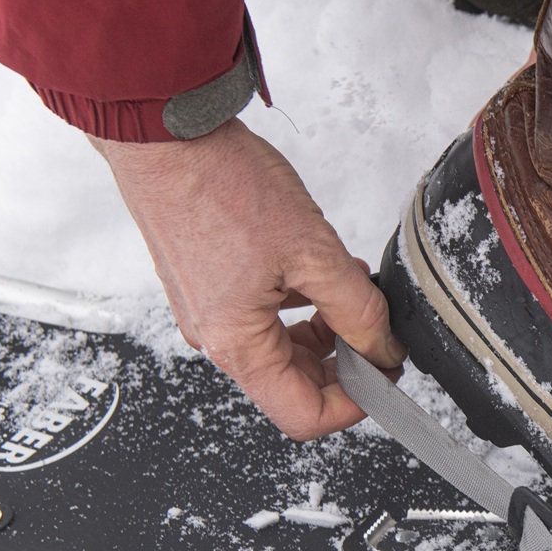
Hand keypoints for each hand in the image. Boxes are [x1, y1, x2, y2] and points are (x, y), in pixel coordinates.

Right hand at [90, 118, 406, 439]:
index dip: (355, 405)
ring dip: (326, 332)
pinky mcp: (208, 286)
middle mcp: (216, 337)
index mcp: (237, 344)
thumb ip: (359, 310)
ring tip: (354, 294)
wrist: (166, 134)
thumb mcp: (314, 252)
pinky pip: (263, 318)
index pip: (303, 416)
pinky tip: (323, 276)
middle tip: (380, 332)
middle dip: (345, 364)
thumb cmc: (220, 183)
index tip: (386, 377)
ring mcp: (208, 312)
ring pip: (281, 350)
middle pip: (294, 384)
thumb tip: (384, 347)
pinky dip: (301, 307)